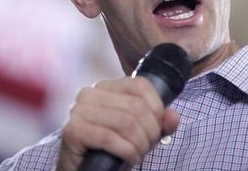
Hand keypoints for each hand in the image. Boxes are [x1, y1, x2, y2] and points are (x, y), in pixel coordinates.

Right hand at [55, 77, 180, 170]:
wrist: (83, 170)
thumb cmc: (111, 149)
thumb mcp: (141, 134)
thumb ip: (159, 124)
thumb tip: (174, 117)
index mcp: (106, 86)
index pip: (140, 85)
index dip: (156, 108)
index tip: (158, 128)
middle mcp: (90, 92)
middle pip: (135, 106)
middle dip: (149, 131)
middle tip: (147, 147)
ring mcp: (78, 109)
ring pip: (125, 122)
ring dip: (139, 144)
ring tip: (139, 154)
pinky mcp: (73, 129)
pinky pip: (109, 138)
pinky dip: (127, 151)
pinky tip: (130, 159)